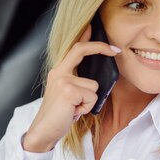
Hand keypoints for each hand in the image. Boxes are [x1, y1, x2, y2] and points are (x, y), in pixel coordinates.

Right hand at [23, 25, 119, 151]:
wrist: (44, 131)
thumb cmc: (59, 115)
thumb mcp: (68, 94)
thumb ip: (77, 82)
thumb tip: (94, 79)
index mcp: (58, 71)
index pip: (73, 48)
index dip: (85, 37)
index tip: (94, 28)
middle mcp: (59, 72)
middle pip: (81, 50)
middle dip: (100, 47)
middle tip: (116, 50)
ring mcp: (63, 80)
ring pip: (94, 85)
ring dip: (89, 100)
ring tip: (76, 108)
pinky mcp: (68, 91)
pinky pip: (92, 96)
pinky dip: (87, 107)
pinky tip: (74, 112)